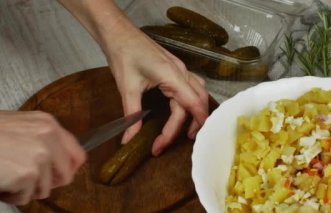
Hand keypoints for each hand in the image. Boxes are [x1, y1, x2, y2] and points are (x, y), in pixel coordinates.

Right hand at [0, 111, 85, 204]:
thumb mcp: (19, 127)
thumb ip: (41, 140)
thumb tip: (57, 163)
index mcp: (48, 124)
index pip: (77, 154)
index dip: (68, 170)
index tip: (57, 177)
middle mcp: (49, 136)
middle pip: (66, 175)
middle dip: (47, 183)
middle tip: (27, 180)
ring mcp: (40, 155)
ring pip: (44, 189)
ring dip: (24, 189)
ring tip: (5, 175)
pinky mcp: (28, 173)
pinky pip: (25, 197)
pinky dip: (11, 196)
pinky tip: (0, 181)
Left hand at [58, 0, 208, 155]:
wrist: (119, 33)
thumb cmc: (123, 55)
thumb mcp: (127, 88)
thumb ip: (131, 115)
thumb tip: (128, 139)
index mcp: (172, 76)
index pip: (187, 107)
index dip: (177, 130)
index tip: (160, 145)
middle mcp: (182, 72)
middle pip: (198, 101)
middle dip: (193, 123)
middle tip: (178, 141)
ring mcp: (181, 69)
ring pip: (199, 93)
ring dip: (197, 112)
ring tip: (187, 129)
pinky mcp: (176, 68)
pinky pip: (193, 86)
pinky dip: (193, 101)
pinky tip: (184, 109)